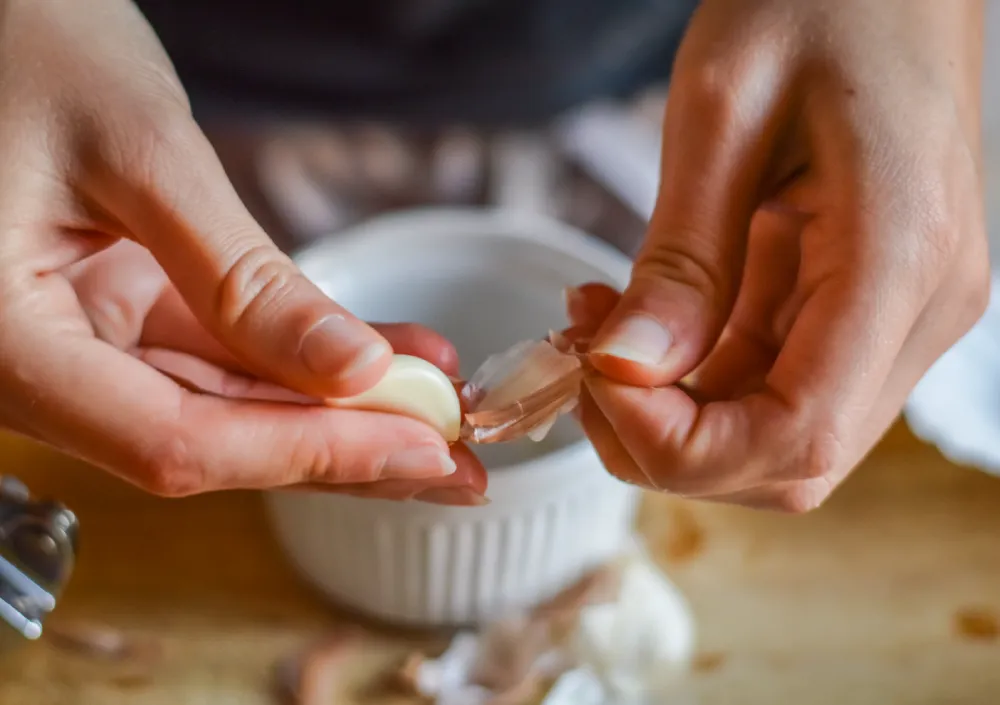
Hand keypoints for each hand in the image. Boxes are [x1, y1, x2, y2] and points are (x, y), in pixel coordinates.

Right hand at [0, 0, 485, 502]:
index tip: (417, 446)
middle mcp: (39, 365)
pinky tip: (387, 355)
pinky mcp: (121, 307)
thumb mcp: (142, 156)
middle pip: (210, 437)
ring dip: (336, 407)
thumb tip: (353, 368)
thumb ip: (241, 278)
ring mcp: (84, 339)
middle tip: (453, 457)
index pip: (173, 441)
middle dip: (341, 446)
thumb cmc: (22, 46)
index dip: (307, 453)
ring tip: (439, 403)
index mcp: (7, 345)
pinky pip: (221, 349)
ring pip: (227, 401)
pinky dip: (303, 352)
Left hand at [579, 0, 988, 510]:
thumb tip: (626, 371)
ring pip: (776, 431)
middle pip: (789, 457)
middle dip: (666, 441)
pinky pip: (773, 378)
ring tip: (596, 332)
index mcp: (902, 262)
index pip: (796, 434)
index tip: (596, 378)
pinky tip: (636, 322)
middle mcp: (920, 311)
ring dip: (673, 411)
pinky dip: (694, 376)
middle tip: (583, 365)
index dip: (679, 443)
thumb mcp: (725, 112)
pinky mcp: (865, 301)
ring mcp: (898, 313)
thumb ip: (681, 257)